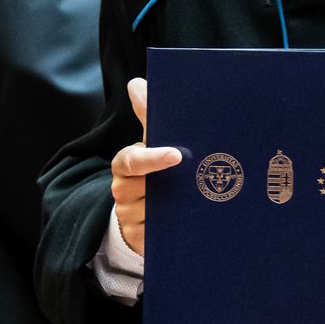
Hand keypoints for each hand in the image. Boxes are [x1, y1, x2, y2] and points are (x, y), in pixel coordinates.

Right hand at [110, 77, 180, 255]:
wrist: (150, 211)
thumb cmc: (157, 169)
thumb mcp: (153, 141)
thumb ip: (147, 114)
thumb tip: (135, 83)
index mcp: (125, 166)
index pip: (130, 160)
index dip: (151, 158)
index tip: (176, 156)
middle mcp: (122, 191)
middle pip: (141, 189)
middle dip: (168, 185)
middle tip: (196, 180)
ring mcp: (129, 217)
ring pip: (152, 213)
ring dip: (176, 208)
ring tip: (202, 201)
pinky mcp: (140, 240)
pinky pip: (157, 237)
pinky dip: (176, 230)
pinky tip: (193, 224)